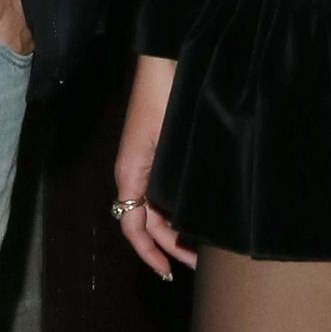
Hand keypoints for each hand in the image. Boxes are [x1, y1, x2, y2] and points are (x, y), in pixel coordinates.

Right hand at [114, 55, 197, 278]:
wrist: (167, 60)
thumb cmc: (163, 96)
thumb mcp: (161, 141)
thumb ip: (162, 180)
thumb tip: (174, 219)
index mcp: (130, 174)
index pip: (134, 228)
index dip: (150, 253)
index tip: (168, 271)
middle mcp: (135, 173)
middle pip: (147, 222)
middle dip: (168, 246)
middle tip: (197, 264)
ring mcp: (146, 162)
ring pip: (155, 207)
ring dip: (173, 228)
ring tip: (200, 245)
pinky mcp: (159, 151)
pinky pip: (161, 189)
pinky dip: (175, 207)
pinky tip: (195, 212)